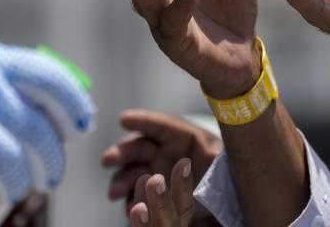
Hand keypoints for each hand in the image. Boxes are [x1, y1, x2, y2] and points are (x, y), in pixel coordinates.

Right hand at [0, 21, 94, 203]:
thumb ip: (3, 77)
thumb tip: (45, 101)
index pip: (51, 80)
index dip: (74, 105)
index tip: (83, 125)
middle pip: (38, 130)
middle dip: (53, 160)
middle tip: (52, 176)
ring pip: (11, 161)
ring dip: (20, 182)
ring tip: (19, 190)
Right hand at [102, 109, 221, 221]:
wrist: (217, 196)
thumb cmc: (219, 168)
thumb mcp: (221, 159)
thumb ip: (216, 156)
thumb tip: (215, 156)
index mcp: (179, 136)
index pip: (158, 125)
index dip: (142, 121)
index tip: (124, 119)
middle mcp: (160, 152)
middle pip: (137, 147)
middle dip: (121, 152)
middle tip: (107, 160)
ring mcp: (152, 172)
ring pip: (132, 173)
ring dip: (121, 182)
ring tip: (114, 193)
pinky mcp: (149, 193)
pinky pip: (136, 197)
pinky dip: (131, 202)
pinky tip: (129, 210)